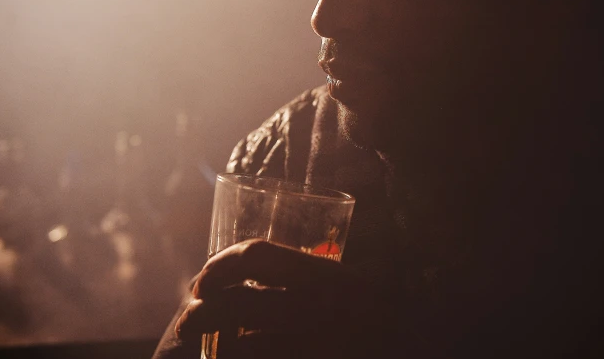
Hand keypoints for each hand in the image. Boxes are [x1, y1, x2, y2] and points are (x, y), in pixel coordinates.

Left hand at [174, 239, 398, 357]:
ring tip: (207, 348)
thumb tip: (245, 269)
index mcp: (328, 276)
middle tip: (189, 320)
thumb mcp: (349, 287)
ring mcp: (320, 344)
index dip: (221, 265)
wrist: (414, 345)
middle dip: (203, 311)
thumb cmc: (374, 318)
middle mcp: (323, 308)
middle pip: (240, 303)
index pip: (259, 255)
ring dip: (216, 348)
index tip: (204, 279)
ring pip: (244, 347)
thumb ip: (309, 277)